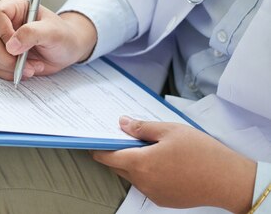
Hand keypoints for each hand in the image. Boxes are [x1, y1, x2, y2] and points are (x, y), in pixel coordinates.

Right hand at [0, 0, 96, 80]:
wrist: (66, 50)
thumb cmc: (62, 35)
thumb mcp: (52, 32)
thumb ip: (32, 33)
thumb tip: (11, 46)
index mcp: (15, 8)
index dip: (2, 31)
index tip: (15, 46)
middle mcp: (4, 23)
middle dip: (8, 57)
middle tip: (26, 64)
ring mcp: (1, 41)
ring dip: (12, 67)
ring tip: (33, 67)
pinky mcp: (2, 56)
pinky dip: (10, 74)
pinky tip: (26, 71)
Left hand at [92, 117, 255, 212]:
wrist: (229, 180)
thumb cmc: (202, 153)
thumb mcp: (170, 130)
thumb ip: (142, 127)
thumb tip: (122, 123)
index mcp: (141, 163)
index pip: (107, 157)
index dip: (98, 148)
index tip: (94, 140)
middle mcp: (143, 182)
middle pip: (118, 167)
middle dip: (117, 153)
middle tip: (125, 137)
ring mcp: (153, 193)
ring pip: (132, 176)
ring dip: (133, 163)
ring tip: (148, 147)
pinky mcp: (164, 200)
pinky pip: (146, 185)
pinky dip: (147, 173)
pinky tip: (161, 162)